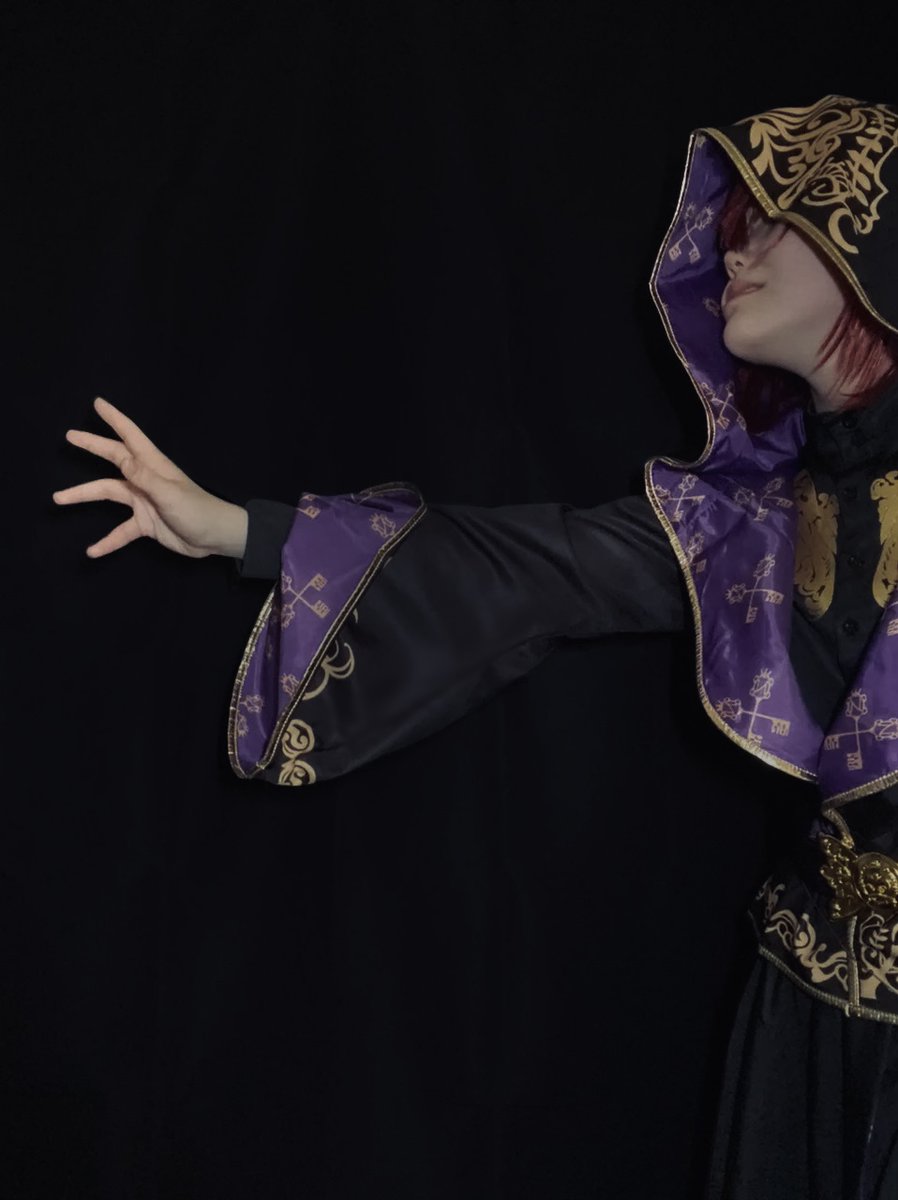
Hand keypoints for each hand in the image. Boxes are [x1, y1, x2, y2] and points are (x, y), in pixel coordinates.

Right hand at [53, 397, 247, 559]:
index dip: (115, 418)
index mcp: (153, 465)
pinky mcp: (145, 524)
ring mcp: (143, 501)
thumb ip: (145, 477)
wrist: (215, 538)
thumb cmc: (197, 510)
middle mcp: (144, 479)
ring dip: (84, 496)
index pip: (130, 436)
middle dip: (92, 446)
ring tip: (58, 498)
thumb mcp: (169, 493)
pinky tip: (92, 551)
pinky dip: (107, 541)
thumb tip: (122, 459)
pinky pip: (120, 531)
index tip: (98, 403)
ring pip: (107, 494)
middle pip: (113, 459)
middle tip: (69, 437)